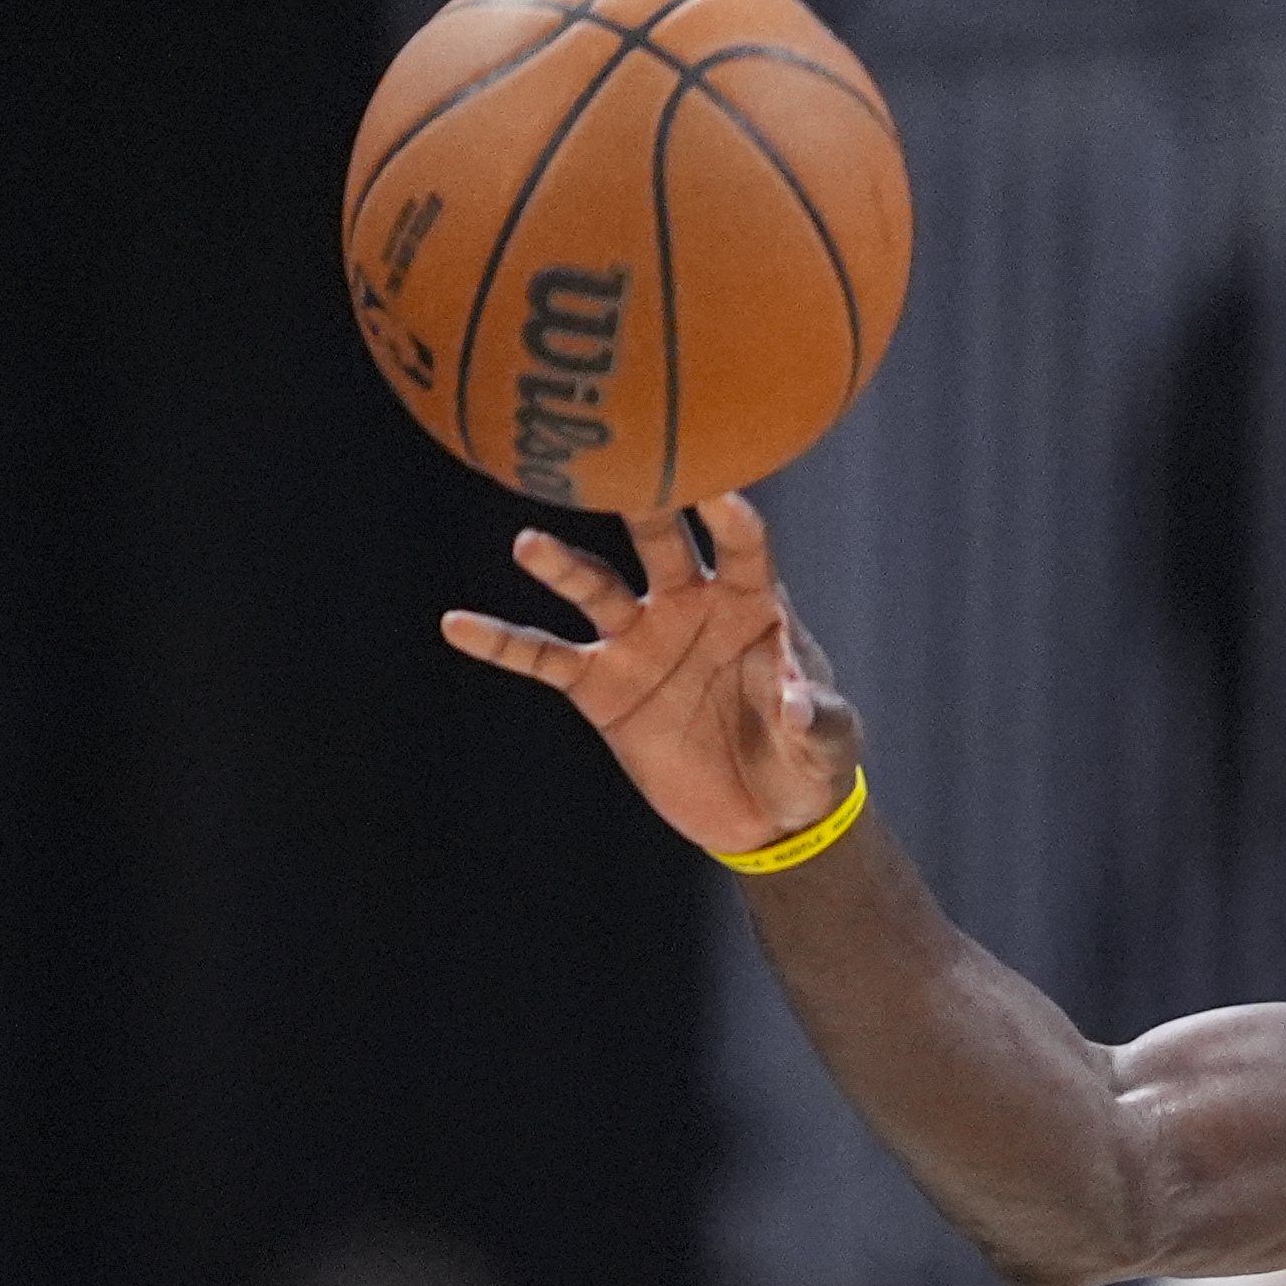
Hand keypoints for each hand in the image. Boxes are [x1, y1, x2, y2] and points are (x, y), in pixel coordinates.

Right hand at [440, 493, 864, 860]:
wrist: (766, 815)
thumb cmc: (809, 760)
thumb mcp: (827, 745)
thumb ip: (815, 718)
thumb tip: (795, 698)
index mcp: (752, 603)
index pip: (743, 550)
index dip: (732, 521)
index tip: (718, 491)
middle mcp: (687, 605)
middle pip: (661, 546)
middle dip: (642, 511)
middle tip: (614, 470)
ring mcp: (638, 641)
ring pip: (594, 590)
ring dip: (563, 568)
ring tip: (529, 544)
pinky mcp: (600, 686)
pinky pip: (543, 658)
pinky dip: (501, 643)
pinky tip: (457, 624)